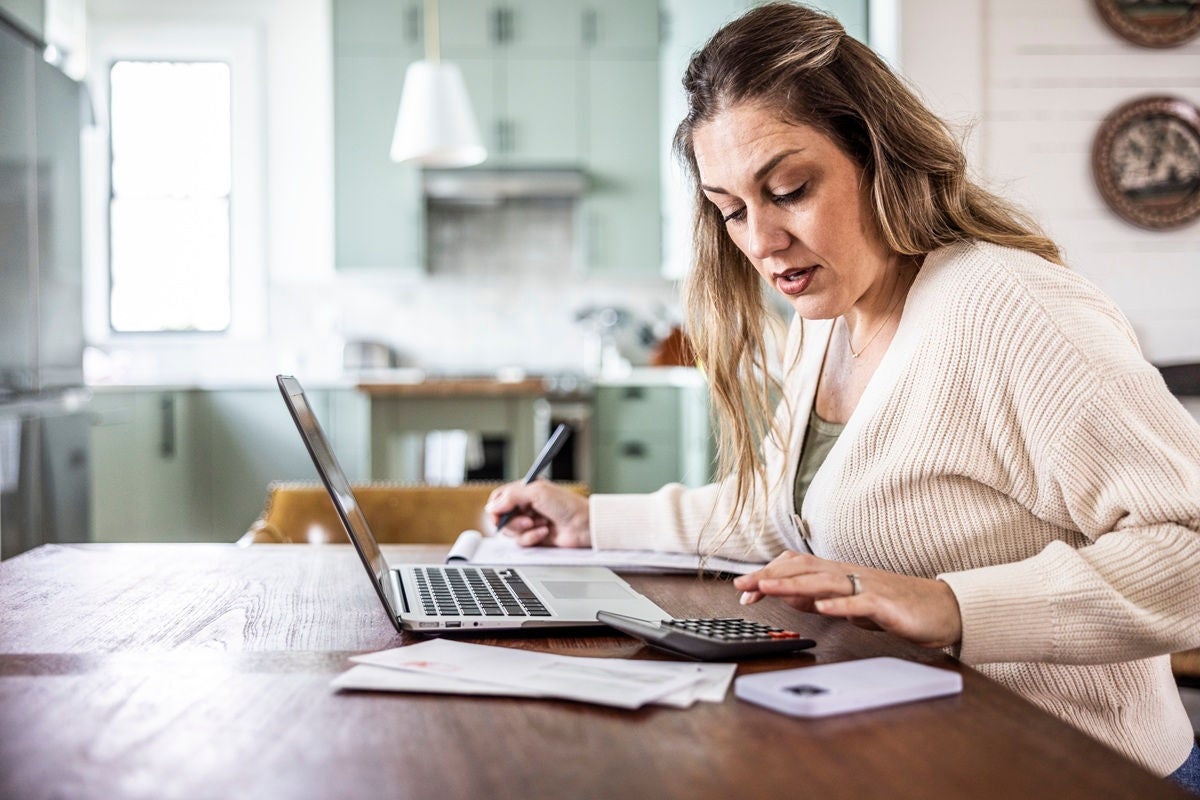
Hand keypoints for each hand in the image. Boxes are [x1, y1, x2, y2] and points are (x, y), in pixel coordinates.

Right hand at [484, 480, 590, 547]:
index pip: (499, 498)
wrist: (583, 525)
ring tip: (540, 524)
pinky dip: (531, 538)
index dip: (496, 507)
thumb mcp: (536, 492)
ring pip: (510, 531)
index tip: (499, 514)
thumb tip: (491, 507)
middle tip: (528, 520)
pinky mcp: (534, 537)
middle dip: (513, 521)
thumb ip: (510, 497)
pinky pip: (521, 542)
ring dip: (524, 530)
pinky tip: (544, 533)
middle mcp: (525, 506)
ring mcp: (529, 522)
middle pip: (502, 517)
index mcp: (525, 491)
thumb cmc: (566, 505)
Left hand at [733, 551, 961, 648]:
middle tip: (742, 586)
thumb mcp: (847, 603)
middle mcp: (849, 575)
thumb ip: (819, 598)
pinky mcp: (887, 604)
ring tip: (769, 588)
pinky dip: (840, 605)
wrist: (941, 610)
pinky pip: (861, 602)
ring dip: (794, 585)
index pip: (796, 567)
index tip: (743, 588)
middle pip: (804, 569)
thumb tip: (786, 594)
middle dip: (770, 576)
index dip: (768, 574)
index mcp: (838, 574)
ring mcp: (867, 587)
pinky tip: (822, 607)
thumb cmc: (895, 606)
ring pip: (826, 582)